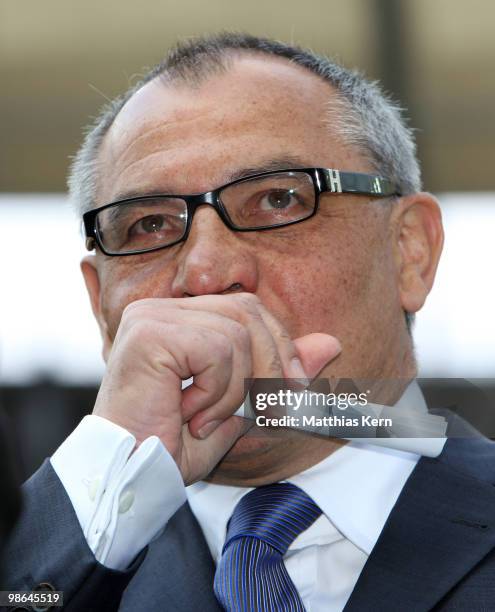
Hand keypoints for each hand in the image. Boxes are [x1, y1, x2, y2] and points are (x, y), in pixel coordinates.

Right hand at [93, 293, 340, 483]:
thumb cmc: (174, 444)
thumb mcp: (240, 405)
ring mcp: (152, 317)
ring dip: (235, 389)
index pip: (246, 307)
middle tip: (265, 411)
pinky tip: (190, 414)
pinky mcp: (150, 333)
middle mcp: (161, 308)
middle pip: (247, 311)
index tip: (294, 387)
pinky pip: (216, 350)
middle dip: (270, 365)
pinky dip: (216, 392)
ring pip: (236, 333)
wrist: (129, 476)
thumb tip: (331, 342)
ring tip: (206, 419)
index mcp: (178, 318)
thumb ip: (281, 369)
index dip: (279, 344)